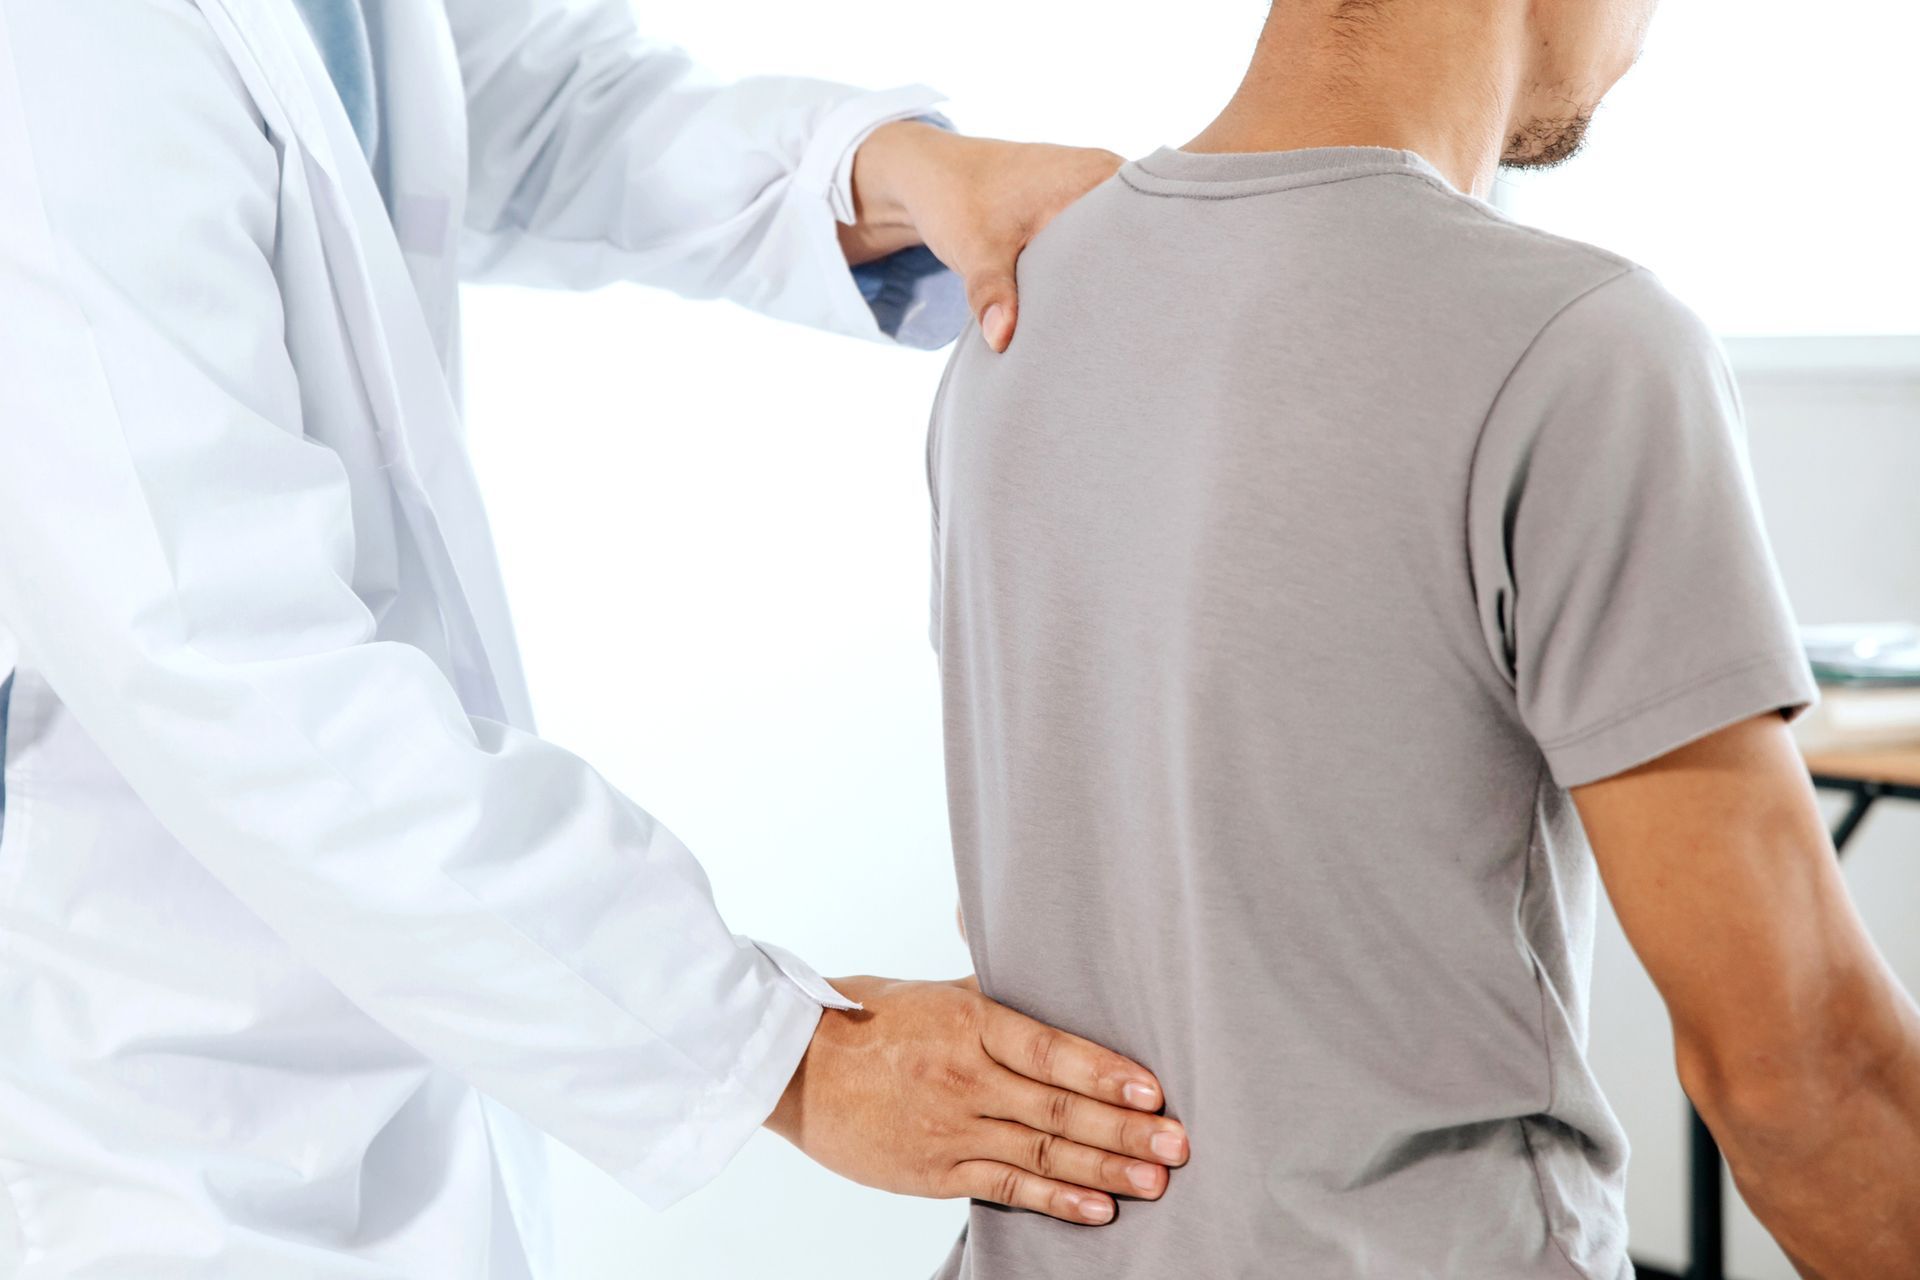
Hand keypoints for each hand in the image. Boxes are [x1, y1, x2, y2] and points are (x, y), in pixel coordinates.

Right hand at [765, 976, 1187, 1224]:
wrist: (790, 1067)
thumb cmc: (862, 1020)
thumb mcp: (931, 991)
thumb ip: (991, 990)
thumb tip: (1042, 966)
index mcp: (966, 1024)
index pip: (1049, 1050)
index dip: (1105, 1071)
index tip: (1153, 1088)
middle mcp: (962, 1078)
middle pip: (1058, 1107)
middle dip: (1125, 1128)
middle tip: (1179, 1143)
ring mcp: (949, 1129)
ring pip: (1041, 1151)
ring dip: (1105, 1168)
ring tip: (1155, 1179)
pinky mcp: (934, 1171)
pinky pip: (1006, 1187)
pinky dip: (1056, 1198)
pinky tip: (1098, 1208)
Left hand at [841, 122, 1122, 352]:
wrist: (932, 174)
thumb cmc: (955, 201)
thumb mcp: (973, 249)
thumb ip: (990, 293)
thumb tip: (1002, 340)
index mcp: (1093, 178)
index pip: (1146, 224)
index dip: (1150, 270)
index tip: (1144, 314)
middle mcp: (1106, 175)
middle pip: (1145, 232)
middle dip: (1142, 277)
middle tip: (1139, 328)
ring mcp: (1100, 186)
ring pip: (1129, 236)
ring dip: (1125, 272)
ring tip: (1131, 320)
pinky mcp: (1086, 202)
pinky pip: (1111, 235)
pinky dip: (1107, 264)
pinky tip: (1107, 302)